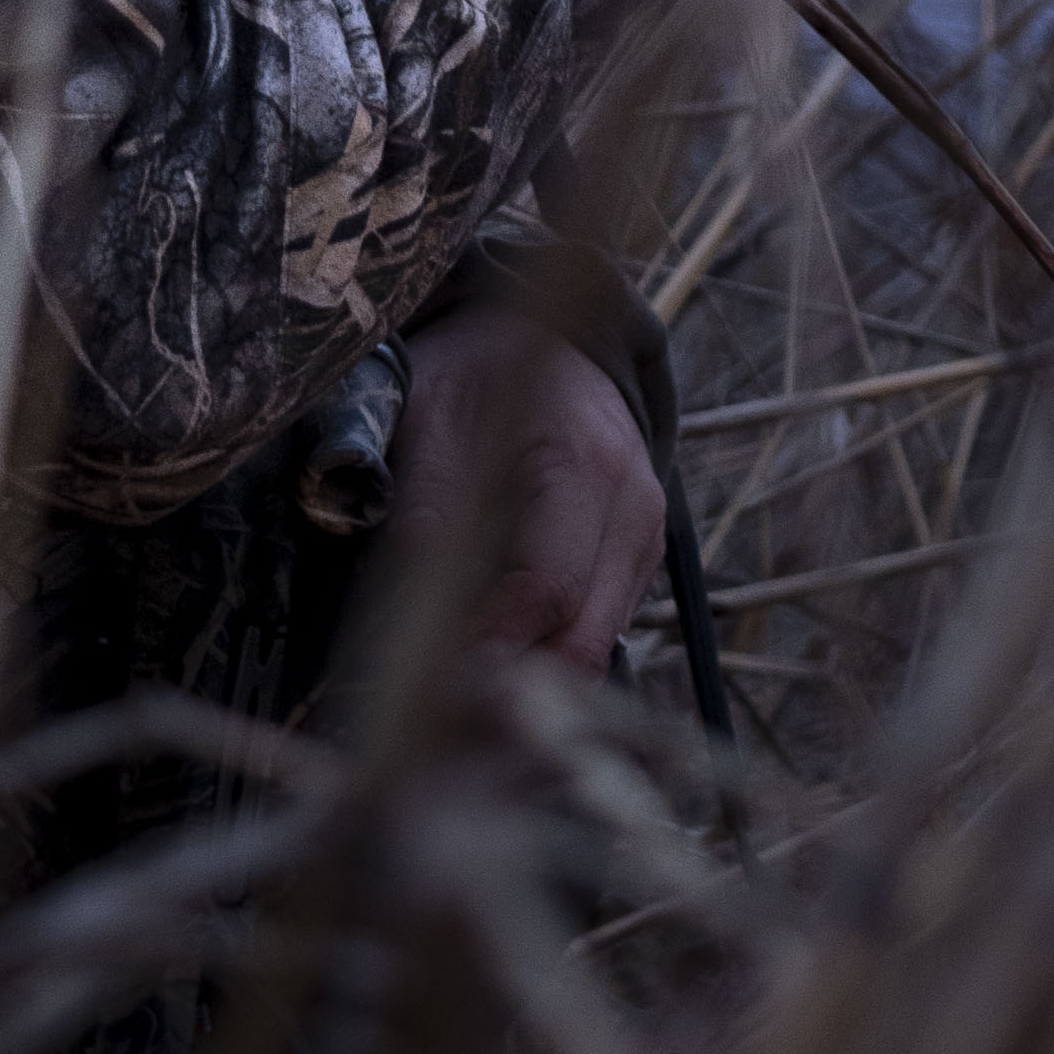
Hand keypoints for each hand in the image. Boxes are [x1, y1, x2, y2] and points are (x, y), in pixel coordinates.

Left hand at [390, 300, 663, 671]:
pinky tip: (494, 653)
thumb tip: (406, 605)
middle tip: (433, 712)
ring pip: (597, 648)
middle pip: (581, 639)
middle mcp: (633, 505)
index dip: (486, 648)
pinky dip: (547, 652)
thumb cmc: (479, 374)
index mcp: (581, 464)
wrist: (552, 340)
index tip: (427, 687)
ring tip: (454, 689)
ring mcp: (648, 534)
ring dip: (529, 679)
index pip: (545, 588)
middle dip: (510, 686)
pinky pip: (600, 630)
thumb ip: (422, 503)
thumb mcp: (429, 416)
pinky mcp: (641, 555)